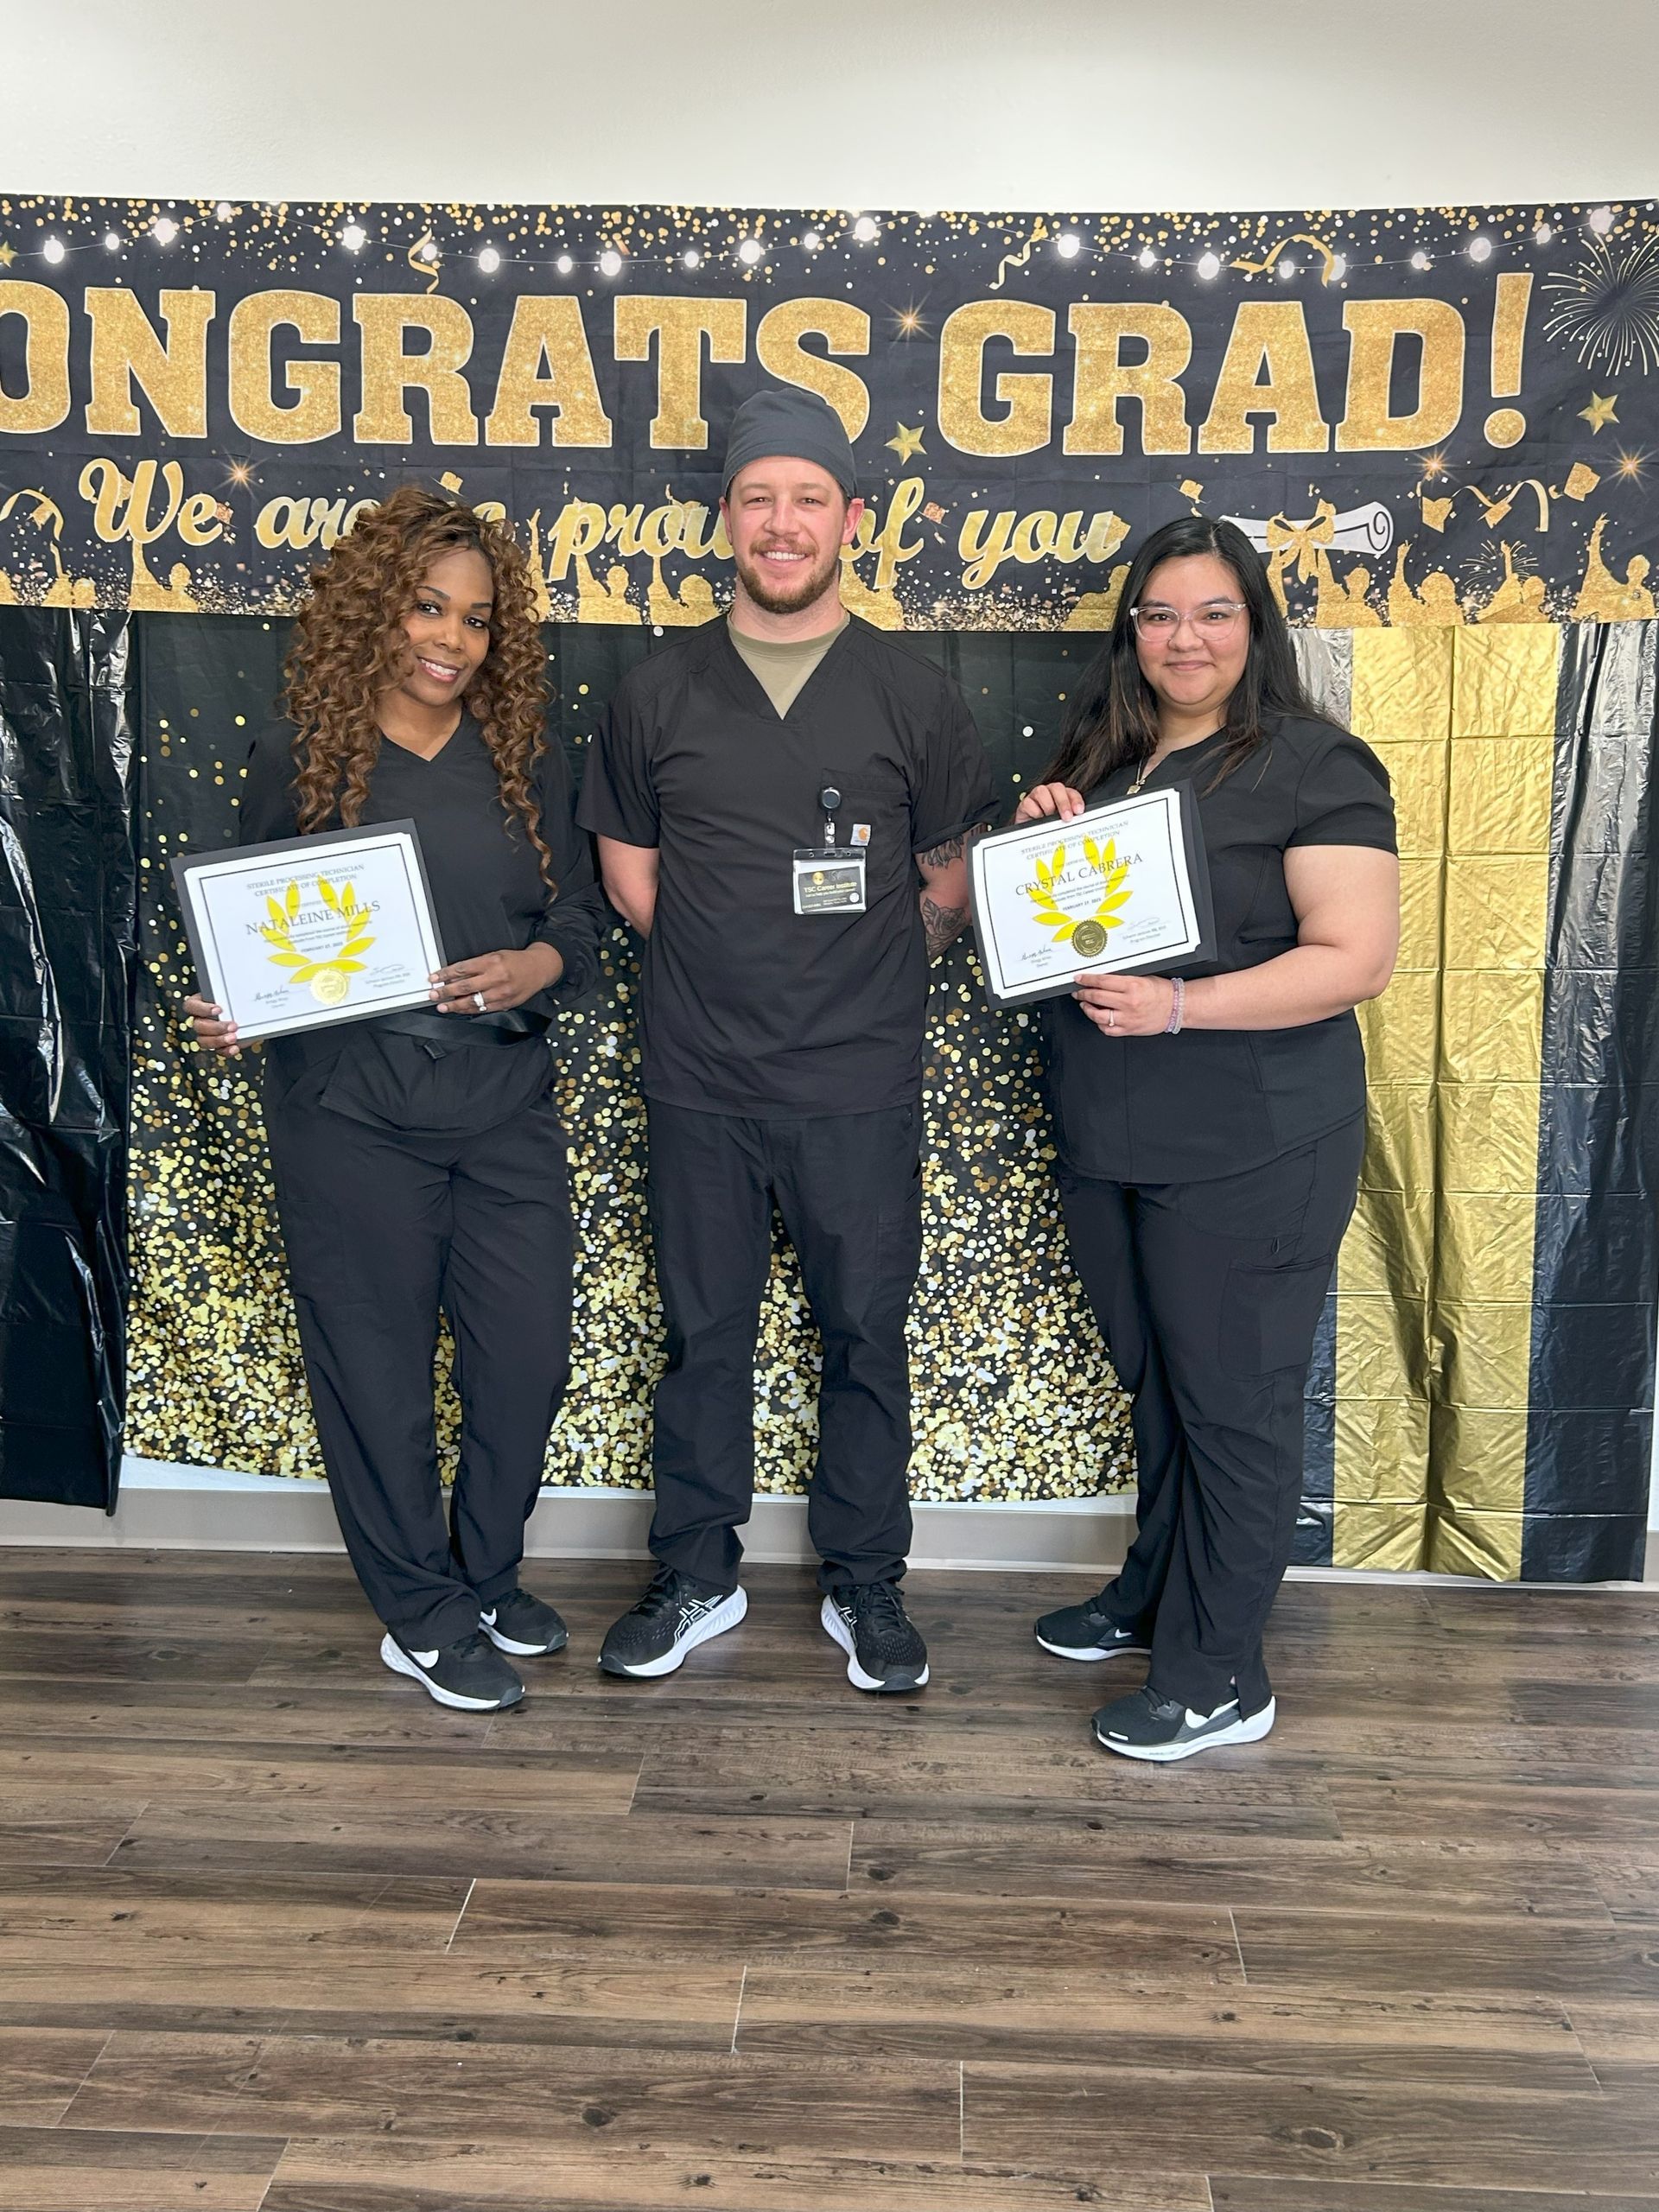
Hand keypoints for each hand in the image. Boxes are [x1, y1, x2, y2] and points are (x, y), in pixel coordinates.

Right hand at [184, 994, 241, 1057]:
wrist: (253, 1018)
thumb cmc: (241, 1003)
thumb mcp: (237, 995)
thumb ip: (233, 993)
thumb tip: (240, 989)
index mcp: (201, 1003)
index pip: (191, 1005)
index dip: (201, 1009)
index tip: (219, 1009)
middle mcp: (201, 1019)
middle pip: (198, 1026)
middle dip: (215, 1027)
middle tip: (233, 1026)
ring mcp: (208, 1034)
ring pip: (203, 1041)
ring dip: (218, 1040)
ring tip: (233, 1038)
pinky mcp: (219, 1045)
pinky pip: (217, 1051)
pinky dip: (226, 1051)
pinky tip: (235, 1048)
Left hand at [431, 944, 562, 1014]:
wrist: (538, 969)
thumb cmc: (516, 961)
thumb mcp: (495, 955)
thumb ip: (476, 965)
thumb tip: (455, 975)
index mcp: (491, 961)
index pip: (462, 969)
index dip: (445, 974)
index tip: (434, 978)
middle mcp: (496, 977)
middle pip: (465, 986)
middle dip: (446, 992)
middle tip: (434, 995)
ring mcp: (501, 992)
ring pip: (473, 1001)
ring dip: (455, 1005)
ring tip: (443, 1006)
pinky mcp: (505, 1003)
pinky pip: (484, 1009)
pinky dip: (470, 1010)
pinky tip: (461, 1010)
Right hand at [1014, 781, 1086, 825]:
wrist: (1030, 833)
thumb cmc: (1047, 826)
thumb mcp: (1061, 823)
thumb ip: (1070, 819)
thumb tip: (1076, 822)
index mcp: (1061, 796)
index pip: (1071, 793)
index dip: (1076, 800)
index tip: (1079, 811)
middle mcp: (1049, 793)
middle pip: (1057, 788)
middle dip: (1063, 802)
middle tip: (1067, 817)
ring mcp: (1036, 797)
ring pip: (1041, 791)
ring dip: (1048, 806)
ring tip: (1050, 818)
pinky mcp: (1024, 804)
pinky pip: (1028, 802)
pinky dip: (1035, 811)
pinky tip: (1038, 819)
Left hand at [1073, 970, 1176, 1037]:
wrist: (1176, 1008)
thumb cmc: (1162, 992)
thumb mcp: (1142, 978)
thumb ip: (1121, 979)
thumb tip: (1101, 979)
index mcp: (1132, 986)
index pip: (1102, 981)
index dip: (1087, 980)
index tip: (1079, 979)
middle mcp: (1128, 1003)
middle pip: (1096, 997)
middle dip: (1083, 994)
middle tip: (1079, 992)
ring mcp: (1128, 1018)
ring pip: (1098, 1016)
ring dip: (1087, 1009)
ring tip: (1085, 1005)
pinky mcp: (1129, 1029)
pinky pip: (1108, 1030)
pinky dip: (1100, 1024)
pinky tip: (1099, 1018)